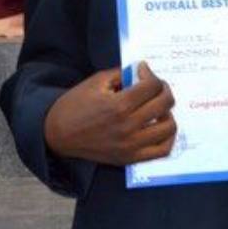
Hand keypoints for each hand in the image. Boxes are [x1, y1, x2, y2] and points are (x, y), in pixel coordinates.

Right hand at [44, 61, 175, 166]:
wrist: (58, 133)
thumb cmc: (75, 105)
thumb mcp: (96, 82)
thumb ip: (122, 73)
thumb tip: (141, 71)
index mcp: (119, 105)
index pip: (152, 86)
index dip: (151, 74)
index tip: (143, 71)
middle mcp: (128, 126)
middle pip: (164, 103)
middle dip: (163, 89)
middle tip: (155, 85)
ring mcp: (131, 145)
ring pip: (169, 127)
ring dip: (167, 112)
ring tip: (157, 107)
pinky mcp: (130, 158)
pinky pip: (162, 150)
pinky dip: (168, 137)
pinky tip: (161, 126)